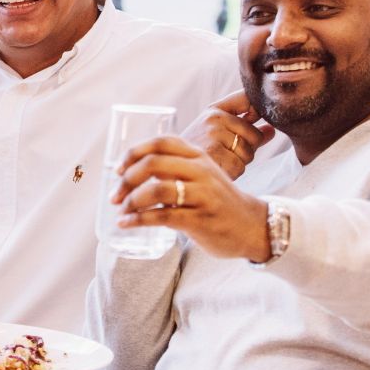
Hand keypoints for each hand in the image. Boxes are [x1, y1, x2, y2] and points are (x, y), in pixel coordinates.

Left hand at [112, 136, 270, 262]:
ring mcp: (202, 196)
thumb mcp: (203, 175)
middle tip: (115, 196)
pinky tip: (126, 223)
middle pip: (153, 164)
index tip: (117, 169)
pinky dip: (138, 220)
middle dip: (127, 180)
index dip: (134, 153)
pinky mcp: (201, 220)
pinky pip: (162, 216)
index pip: (161, 143)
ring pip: (157, 190)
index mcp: (199, 157)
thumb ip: (175, 168)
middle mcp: (201, 171)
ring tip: (121, 211)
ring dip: (131, 201)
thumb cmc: (218, 201)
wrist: (254, 226)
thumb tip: (132, 171)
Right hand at [180, 90, 274, 179]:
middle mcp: (213, 118)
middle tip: (224, 155)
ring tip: (217, 163)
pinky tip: (216, 171)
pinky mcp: (213, 152)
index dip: (260, 108)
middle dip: (246, 150)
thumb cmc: (195, 154)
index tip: (260, 119)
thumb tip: (272, 130)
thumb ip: (244, 131)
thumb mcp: (216, 136)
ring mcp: (213, 134)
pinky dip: (231, 174)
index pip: (248, 98)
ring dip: (238, 164)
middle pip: (254, 135)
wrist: (169, 170)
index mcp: (214, 110)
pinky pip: (239, 166)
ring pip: (248, 152)